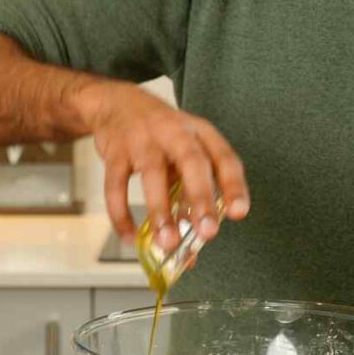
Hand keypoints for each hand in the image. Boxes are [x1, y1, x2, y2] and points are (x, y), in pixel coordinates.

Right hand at [76, 80, 249, 250]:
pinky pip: (115, 186)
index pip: (225, 158)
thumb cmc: (159, 136)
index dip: (234, 186)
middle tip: (208, 232)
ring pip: (152, 174)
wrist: (116, 103)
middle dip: (201, 198)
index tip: (239, 213)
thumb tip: (193, 250)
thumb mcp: (182, 153)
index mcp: (200, 133)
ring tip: (168, 242)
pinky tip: (130, 237)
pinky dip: (121, 214)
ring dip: (160, 211)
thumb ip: (189, 196)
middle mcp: (175, 131)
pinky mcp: (114, 151)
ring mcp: (142, 139)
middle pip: (192, 162)